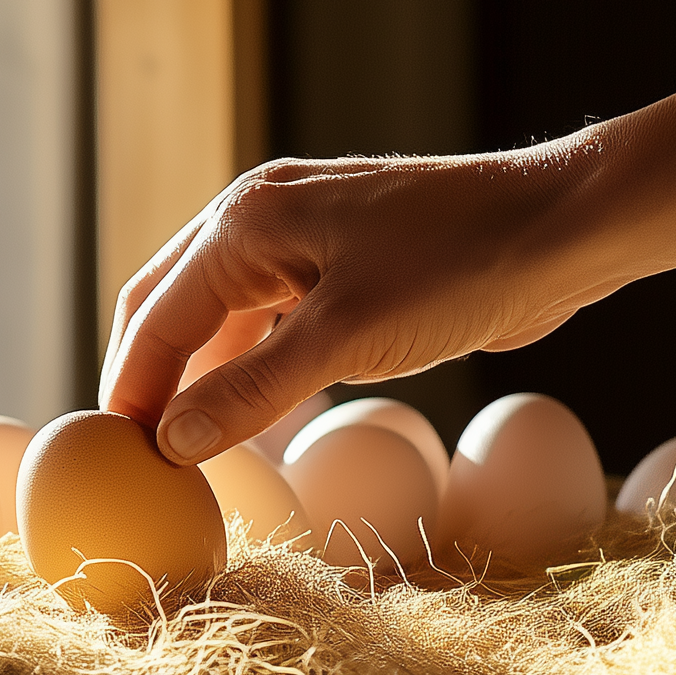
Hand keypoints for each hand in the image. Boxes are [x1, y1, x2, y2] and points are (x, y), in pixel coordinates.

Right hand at [99, 148, 610, 463]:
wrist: (561, 227)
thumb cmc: (458, 268)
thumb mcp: (345, 339)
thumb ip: (249, 390)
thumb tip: (171, 441)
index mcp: (244, 220)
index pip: (155, 314)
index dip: (129, 389)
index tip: (114, 458)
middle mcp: (257, 216)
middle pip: (168, 303)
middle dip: (146, 376)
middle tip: (135, 453)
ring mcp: (298, 234)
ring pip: (216, 311)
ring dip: (194, 372)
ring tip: (183, 443)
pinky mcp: (338, 260)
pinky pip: (264, 314)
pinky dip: (244, 362)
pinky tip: (248, 408)